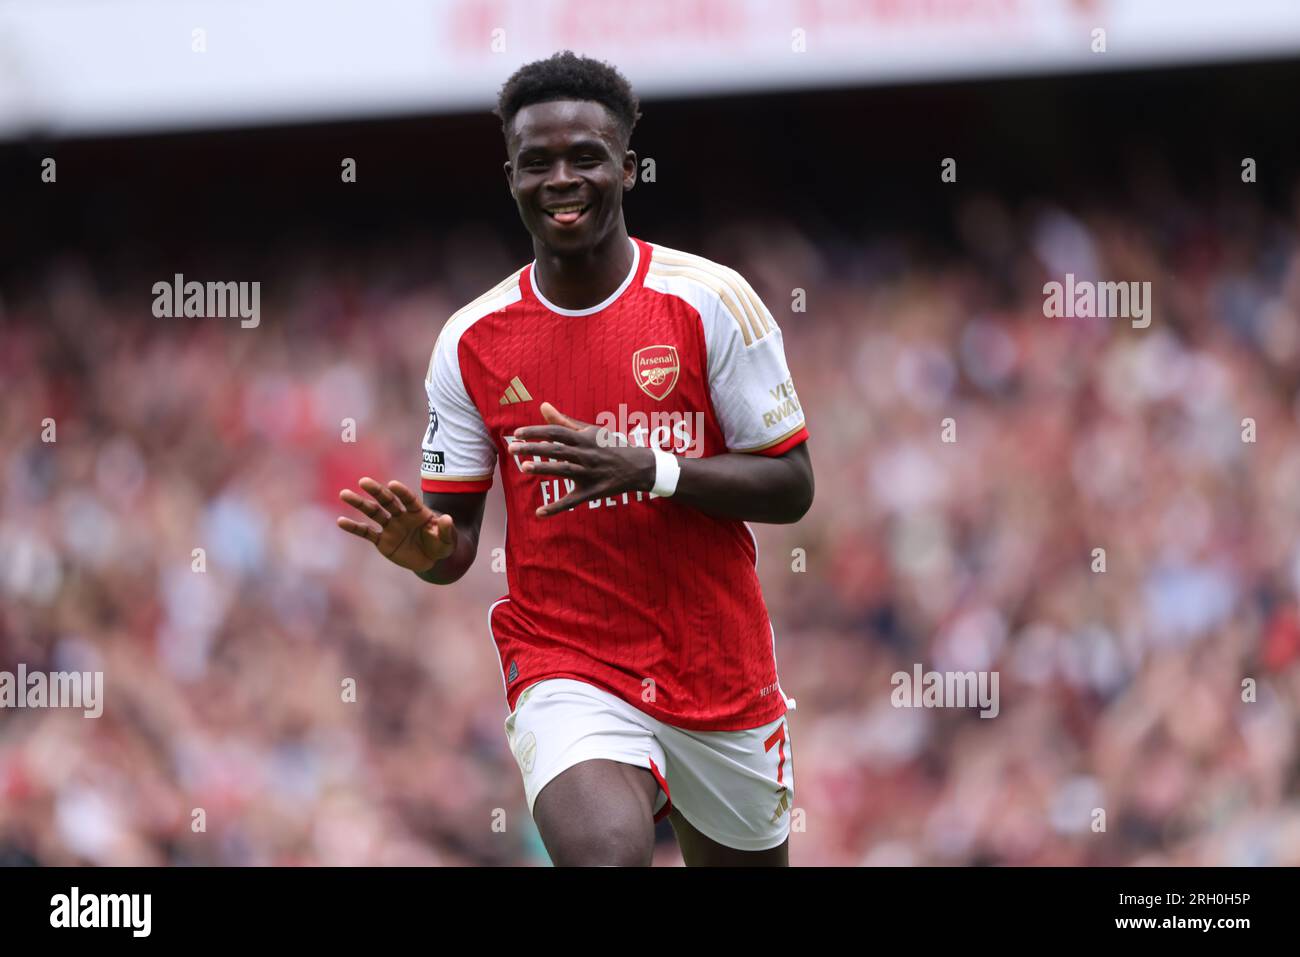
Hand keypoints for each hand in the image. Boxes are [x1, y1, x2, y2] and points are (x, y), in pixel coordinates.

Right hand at [336, 477, 455, 572]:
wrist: (431, 559)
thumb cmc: (441, 545)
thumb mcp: (447, 540)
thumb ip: (446, 530)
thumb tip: (447, 519)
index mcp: (418, 512)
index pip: (408, 499)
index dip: (401, 492)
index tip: (392, 485)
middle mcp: (401, 515)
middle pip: (387, 501)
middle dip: (376, 491)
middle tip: (363, 481)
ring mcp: (390, 527)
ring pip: (373, 512)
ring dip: (359, 504)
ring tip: (344, 494)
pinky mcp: (382, 541)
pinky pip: (367, 533)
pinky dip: (354, 527)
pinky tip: (341, 521)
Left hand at [508, 402, 655, 516]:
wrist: (638, 466)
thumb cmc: (610, 445)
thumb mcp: (590, 430)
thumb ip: (564, 421)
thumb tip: (543, 406)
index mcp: (584, 438)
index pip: (556, 432)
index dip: (536, 432)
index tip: (517, 433)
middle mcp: (587, 454)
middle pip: (557, 450)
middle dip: (534, 448)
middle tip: (512, 449)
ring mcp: (590, 473)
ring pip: (564, 471)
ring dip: (544, 469)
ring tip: (524, 468)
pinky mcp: (593, 491)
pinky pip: (573, 500)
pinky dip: (556, 507)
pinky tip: (539, 512)